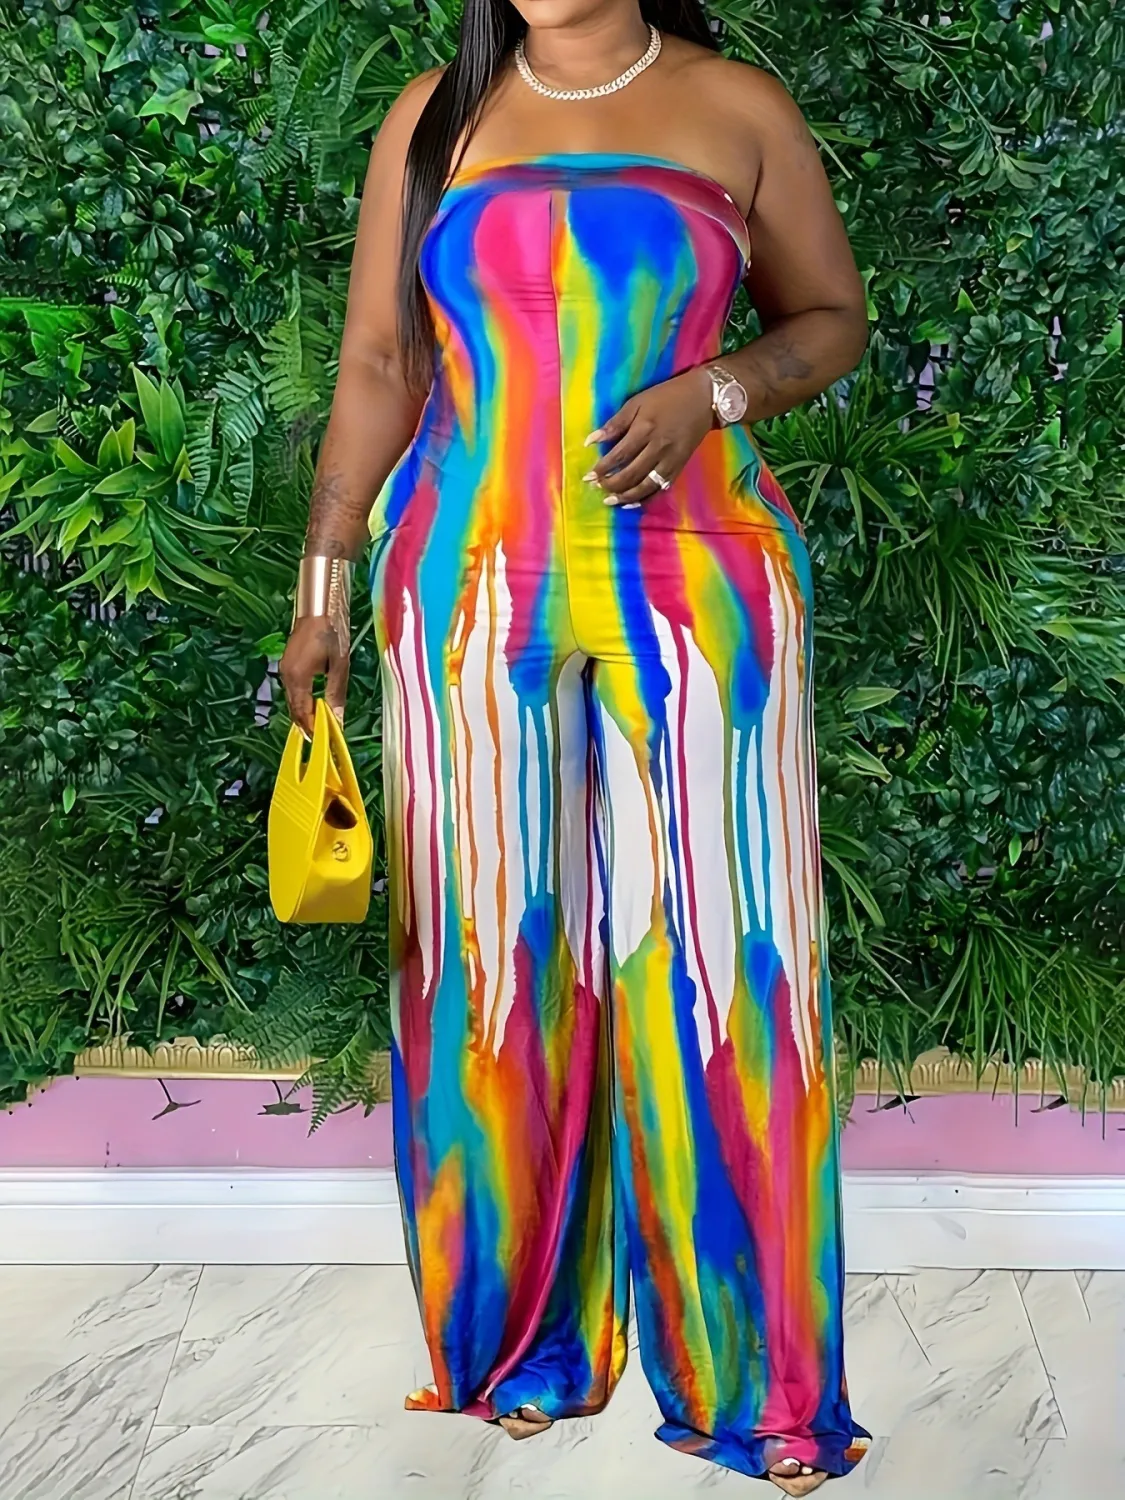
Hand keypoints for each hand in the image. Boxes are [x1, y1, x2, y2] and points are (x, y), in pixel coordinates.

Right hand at [279, 616, 347, 738]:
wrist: (318, 608)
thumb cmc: (332, 633)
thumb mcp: (340, 666)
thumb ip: (336, 694)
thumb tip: (337, 720)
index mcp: (298, 677)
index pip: (302, 712)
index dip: (312, 728)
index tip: (323, 740)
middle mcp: (287, 675)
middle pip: (294, 708)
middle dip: (307, 724)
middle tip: (321, 737)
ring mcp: (285, 669)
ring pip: (292, 700)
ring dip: (304, 713)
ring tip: (319, 724)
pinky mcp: (287, 664)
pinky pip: (293, 690)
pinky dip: (301, 701)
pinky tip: (312, 704)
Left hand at [584, 366, 714, 506]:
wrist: (704, 398)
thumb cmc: (667, 397)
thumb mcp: (638, 402)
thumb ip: (615, 423)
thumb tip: (591, 441)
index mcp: (645, 430)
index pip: (619, 456)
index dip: (602, 469)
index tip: (588, 476)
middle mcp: (658, 448)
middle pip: (631, 474)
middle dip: (611, 485)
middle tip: (597, 488)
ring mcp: (670, 460)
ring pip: (646, 486)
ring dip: (626, 497)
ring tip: (611, 501)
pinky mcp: (679, 467)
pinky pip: (661, 488)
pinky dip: (646, 498)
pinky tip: (633, 502)